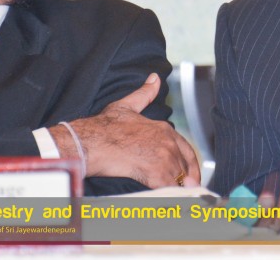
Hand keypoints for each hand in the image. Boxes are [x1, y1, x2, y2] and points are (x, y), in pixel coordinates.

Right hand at [53, 73, 199, 188]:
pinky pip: (171, 189)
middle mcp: (168, 143)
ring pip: (180, 179)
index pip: (186, 149)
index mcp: (164, 129)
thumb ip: (145, 93)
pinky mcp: (156, 174)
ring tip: (177, 199)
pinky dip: (171, 196)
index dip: (189, 163)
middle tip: (185, 190)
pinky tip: (168, 201)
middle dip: (187, 178)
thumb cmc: (104, 127)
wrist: (91, 142)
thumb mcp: (127, 106)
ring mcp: (164, 158)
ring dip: (179, 189)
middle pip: (186, 166)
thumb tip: (155, 78)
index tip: (188, 173)